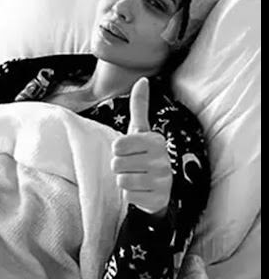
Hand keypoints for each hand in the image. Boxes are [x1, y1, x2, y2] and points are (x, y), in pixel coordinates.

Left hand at [111, 77, 171, 216]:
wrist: (158, 189)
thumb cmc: (143, 156)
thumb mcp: (140, 131)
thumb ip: (140, 107)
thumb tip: (142, 80)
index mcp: (155, 140)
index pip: (118, 145)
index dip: (118, 151)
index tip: (129, 152)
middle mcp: (162, 159)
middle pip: (117, 164)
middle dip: (120, 167)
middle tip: (132, 167)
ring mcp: (162, 180)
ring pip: (122, 180)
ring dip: (124, 182)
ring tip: (136, 178)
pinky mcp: (158, 199)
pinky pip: (129, 197)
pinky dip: (131, 196)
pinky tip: (141, 191)